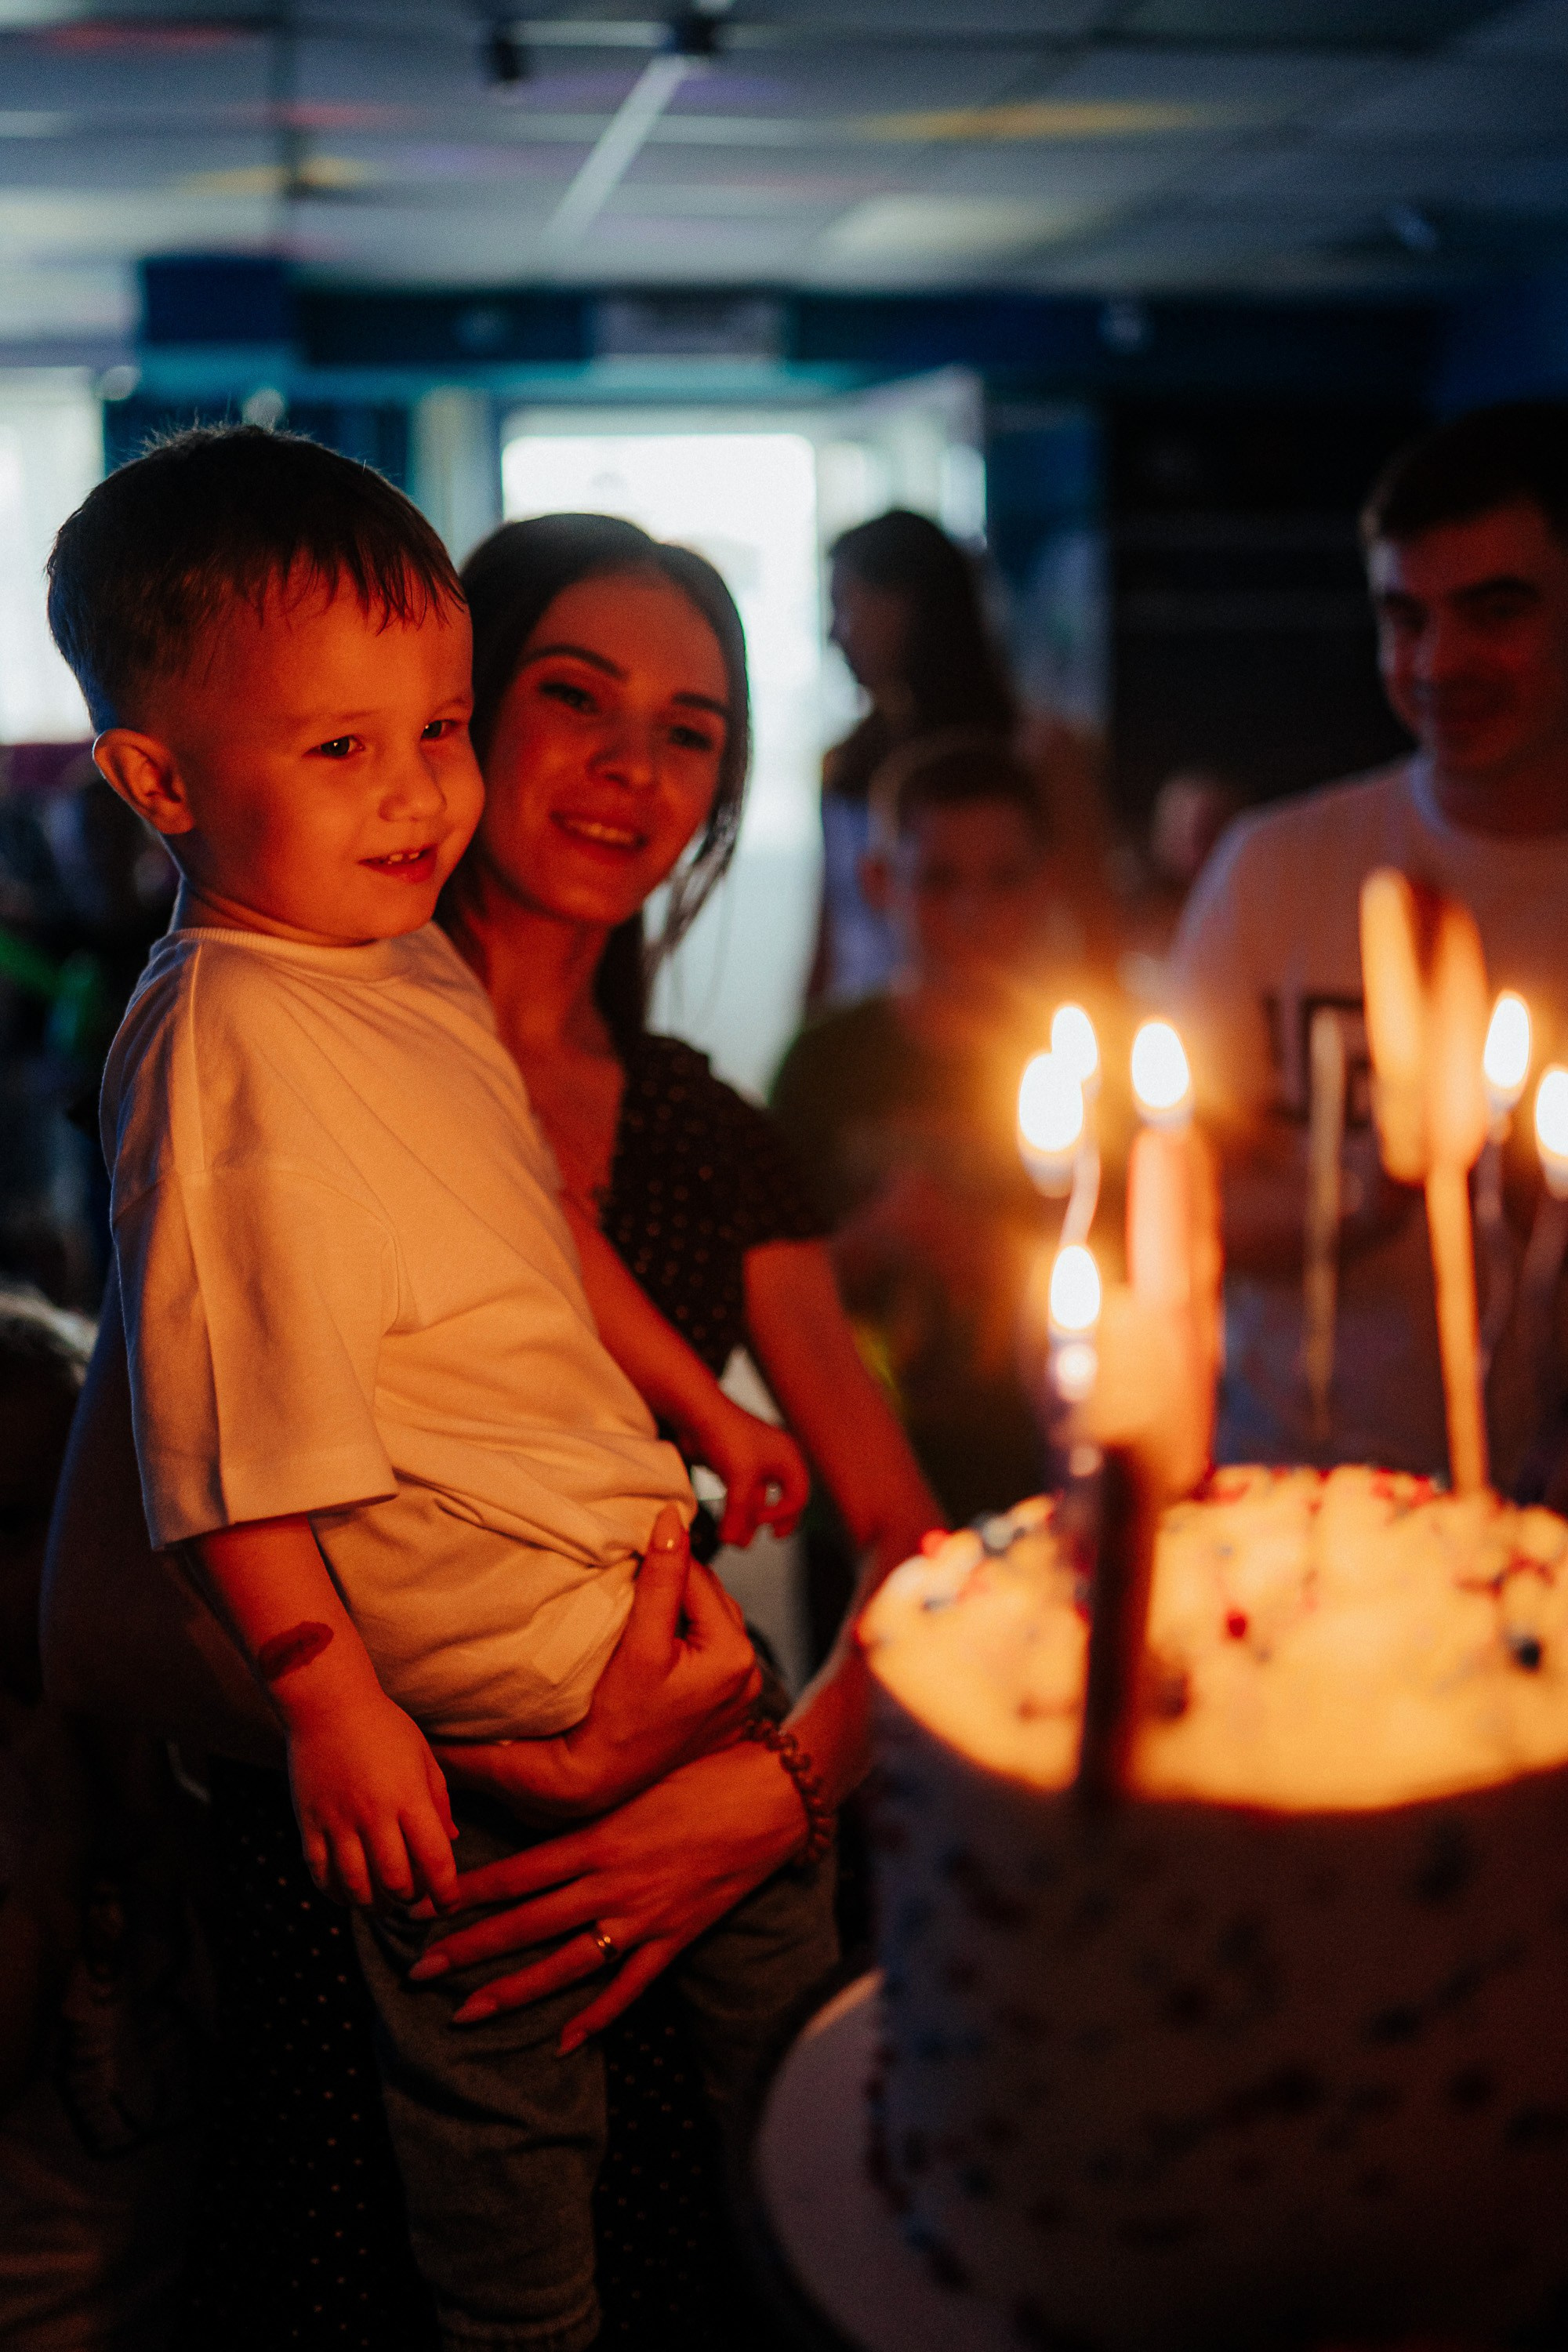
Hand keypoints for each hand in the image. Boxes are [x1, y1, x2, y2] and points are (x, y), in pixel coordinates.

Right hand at [287, 1685, 457, 1910]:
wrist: (328, 1703)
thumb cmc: (384, 1727)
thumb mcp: (423, 1757)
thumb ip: (439, 1801)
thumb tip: (451, 1842)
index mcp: (410, 1797)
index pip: (435, 1860)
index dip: (446, 1892)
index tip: (449, 1904)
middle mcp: (375, 1814)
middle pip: (395, 1881)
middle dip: (409, 1900)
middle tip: (413, 1899)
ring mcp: (338, 1820)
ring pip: (356, 1886)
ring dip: (373, 1905)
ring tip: (382, 1905)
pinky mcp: (309, 1822)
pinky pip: (320, 1873)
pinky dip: (335, 1893)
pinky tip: (347, 1894)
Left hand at [408, 1736, 808, 2043]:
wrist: (774, 1796)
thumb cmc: (705, 1772)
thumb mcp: (635, 1782)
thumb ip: (587, 1808)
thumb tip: (536, 1811)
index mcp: (598, 1837)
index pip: (515, 1873)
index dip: (463, 1894)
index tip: (419, 1907)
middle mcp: (612, 1882)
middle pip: (526, 1923)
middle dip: (468, 1948)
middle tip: (418, 1970)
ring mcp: (643, 1917)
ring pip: (565, 1963)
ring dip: (513, 1990)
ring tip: (466, 2012)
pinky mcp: (676, 1938)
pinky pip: (629, 1987)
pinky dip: (596, 2018)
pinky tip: (563, 2043)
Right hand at [434, 1504, 762, 1821]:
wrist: (598, 1781)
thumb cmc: (615, 1716)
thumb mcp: (638, 1642)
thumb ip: (661, 1578)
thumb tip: (674, 1516)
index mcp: (736, 1655)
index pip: (699, 1578)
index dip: (661, 1560)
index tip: (626, 1552)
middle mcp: (750, 1676)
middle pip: (708, 1599)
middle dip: (673, 1586)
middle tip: (627, 1585)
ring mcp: (739, 1697)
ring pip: (707, 1624)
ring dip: (678, 1612)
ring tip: (638, 1618)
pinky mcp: (724, 1710)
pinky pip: (707, 1655)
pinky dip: (683, 1642)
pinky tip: (654, 1648)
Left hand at [676, 1396, 809, 1547]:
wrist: (696, 1412)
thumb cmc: (727, 1436)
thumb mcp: (739, 1479)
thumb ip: (738, 1513)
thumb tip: (732, 1541)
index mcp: (788, 1457)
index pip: (797, 1496)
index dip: (782, 1514)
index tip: (761, 1523)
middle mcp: (775, 1459)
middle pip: (784, 1498)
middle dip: (774, 1520)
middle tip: (773, 1537)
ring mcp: (754, 1461)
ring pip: (759, 1498)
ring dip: (750, 1520)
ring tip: (741, 1541)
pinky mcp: (734, 1464)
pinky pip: (742, 1493)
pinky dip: (736, 1509)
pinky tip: (727, 1525)